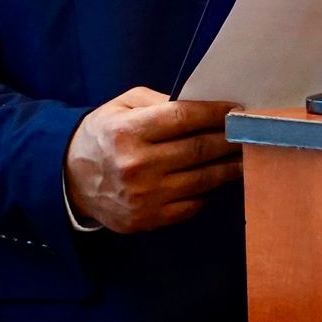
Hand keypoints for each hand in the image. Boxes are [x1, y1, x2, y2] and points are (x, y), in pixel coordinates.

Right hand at [63, 86, 242, 233]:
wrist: (70, 179)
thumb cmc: (103, 134)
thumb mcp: (122, 105)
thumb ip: (160, 101)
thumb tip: (202, 105)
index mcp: (128, 131)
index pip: (184, 118)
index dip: (217, 113)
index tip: (238, 109)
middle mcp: (137, 165)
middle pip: (199, 150)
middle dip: (231, 139)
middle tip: (252, 132)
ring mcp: (144, 196)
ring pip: (202, 180)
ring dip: (230, 167)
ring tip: (247, 156)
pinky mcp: (147, 219)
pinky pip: (191, 205)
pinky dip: (208, 192)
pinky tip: (218, 179)